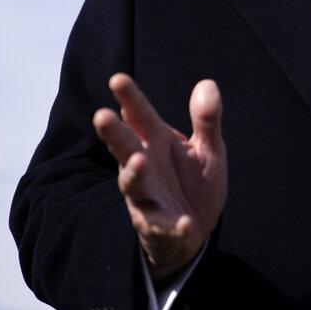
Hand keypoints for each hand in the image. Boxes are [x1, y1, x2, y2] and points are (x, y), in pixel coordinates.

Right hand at [92, 73, 226, 281]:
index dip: (130, 99)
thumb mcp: (208, 148)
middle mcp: (145, 166)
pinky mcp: (158, 227)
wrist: (194, 230)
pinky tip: (184, 223)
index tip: (118, 79)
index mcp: (157, 142)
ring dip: (134, 174)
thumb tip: (208, 83)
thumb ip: (206, 119)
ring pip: (134, 185)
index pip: (141, 116)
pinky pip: (162, 226)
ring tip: (139, 162)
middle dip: (114, 133)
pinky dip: (172, 225)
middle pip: (126, 147)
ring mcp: (147, 197)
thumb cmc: (192, 181)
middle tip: (101, 116)